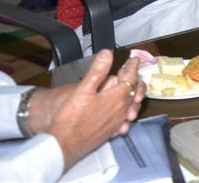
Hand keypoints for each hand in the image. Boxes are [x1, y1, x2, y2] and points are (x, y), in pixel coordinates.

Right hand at [44, 50, 143, 169]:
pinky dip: (126, 110)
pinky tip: (122, 110)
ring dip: (131, 94)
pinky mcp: (112, 131)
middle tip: (130, 71)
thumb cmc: (71, 117)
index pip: (130, 78)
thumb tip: (107, 53)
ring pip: (131, 105)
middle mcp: (122, 110)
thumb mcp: (82, 90)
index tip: (134, 59)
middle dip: (134, 79)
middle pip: (134, 91)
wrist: (63, 145)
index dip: (132, 67)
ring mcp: (118, 122)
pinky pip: (125, 118)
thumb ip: (97, 71)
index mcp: (118, 97)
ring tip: (128, 88)